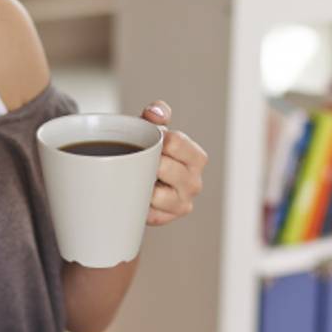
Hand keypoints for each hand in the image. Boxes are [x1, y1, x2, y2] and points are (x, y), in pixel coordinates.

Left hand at [141, 101, 206, 226]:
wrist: (137, 181)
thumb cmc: (148, 152)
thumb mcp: (153, 129)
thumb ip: (157, 114)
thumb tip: (154, 113)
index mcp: (197, 158)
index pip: (176, 142)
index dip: (155, 139)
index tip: (146, 140)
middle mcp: (194, 182)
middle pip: (165, 167)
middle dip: (147, 162)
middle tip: (136, 160)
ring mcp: (182, 203)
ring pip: (157, 194)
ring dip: (141, 184)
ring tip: (135, 178)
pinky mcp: (167, 219)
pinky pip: (147, 211)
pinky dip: (137, 202)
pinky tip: (135, 195)